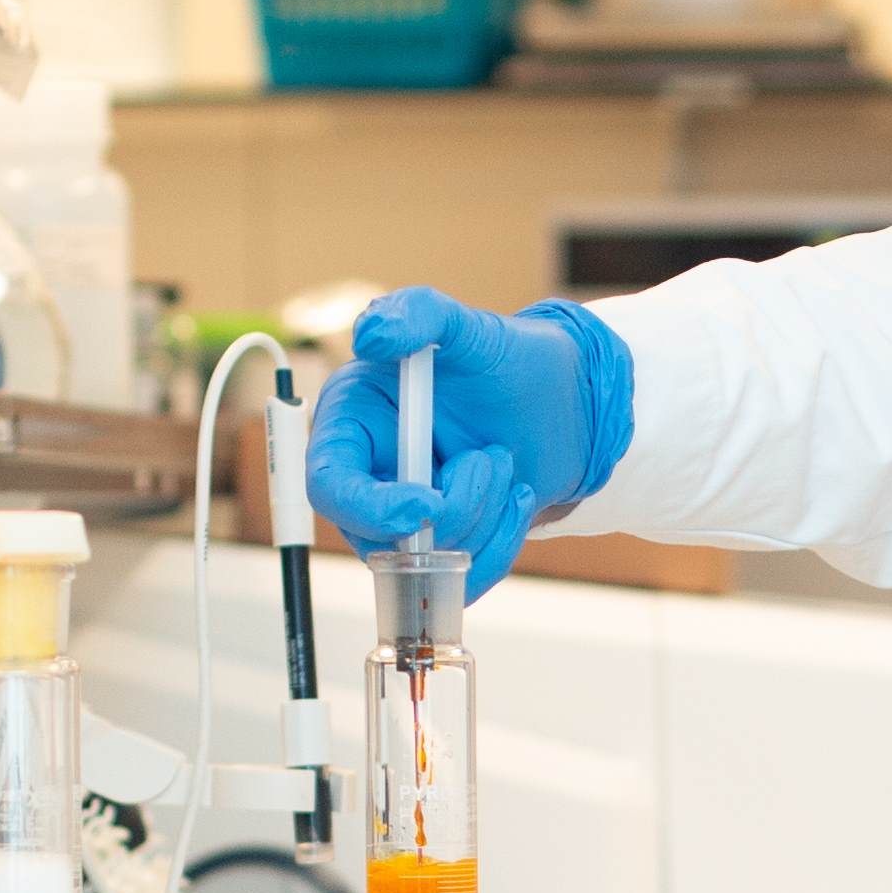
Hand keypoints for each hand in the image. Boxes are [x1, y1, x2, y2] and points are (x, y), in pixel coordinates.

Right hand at [302, 289, 636, 594]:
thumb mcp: (467, 328)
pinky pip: (460, 579)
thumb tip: (372, 332)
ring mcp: (404, 518)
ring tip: (502, 460)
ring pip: (426, 562)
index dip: (370, 508)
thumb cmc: (505, 361)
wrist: (562, 402)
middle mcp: (369, 476)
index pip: (329, 486)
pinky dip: (500, 543)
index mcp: (352, 423)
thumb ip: (419, 313)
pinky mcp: (443, 547)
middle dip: (451, 508)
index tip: (427, 504)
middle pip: (378, 537)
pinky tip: (517, 496)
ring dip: (483, 514)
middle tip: (492, 456)